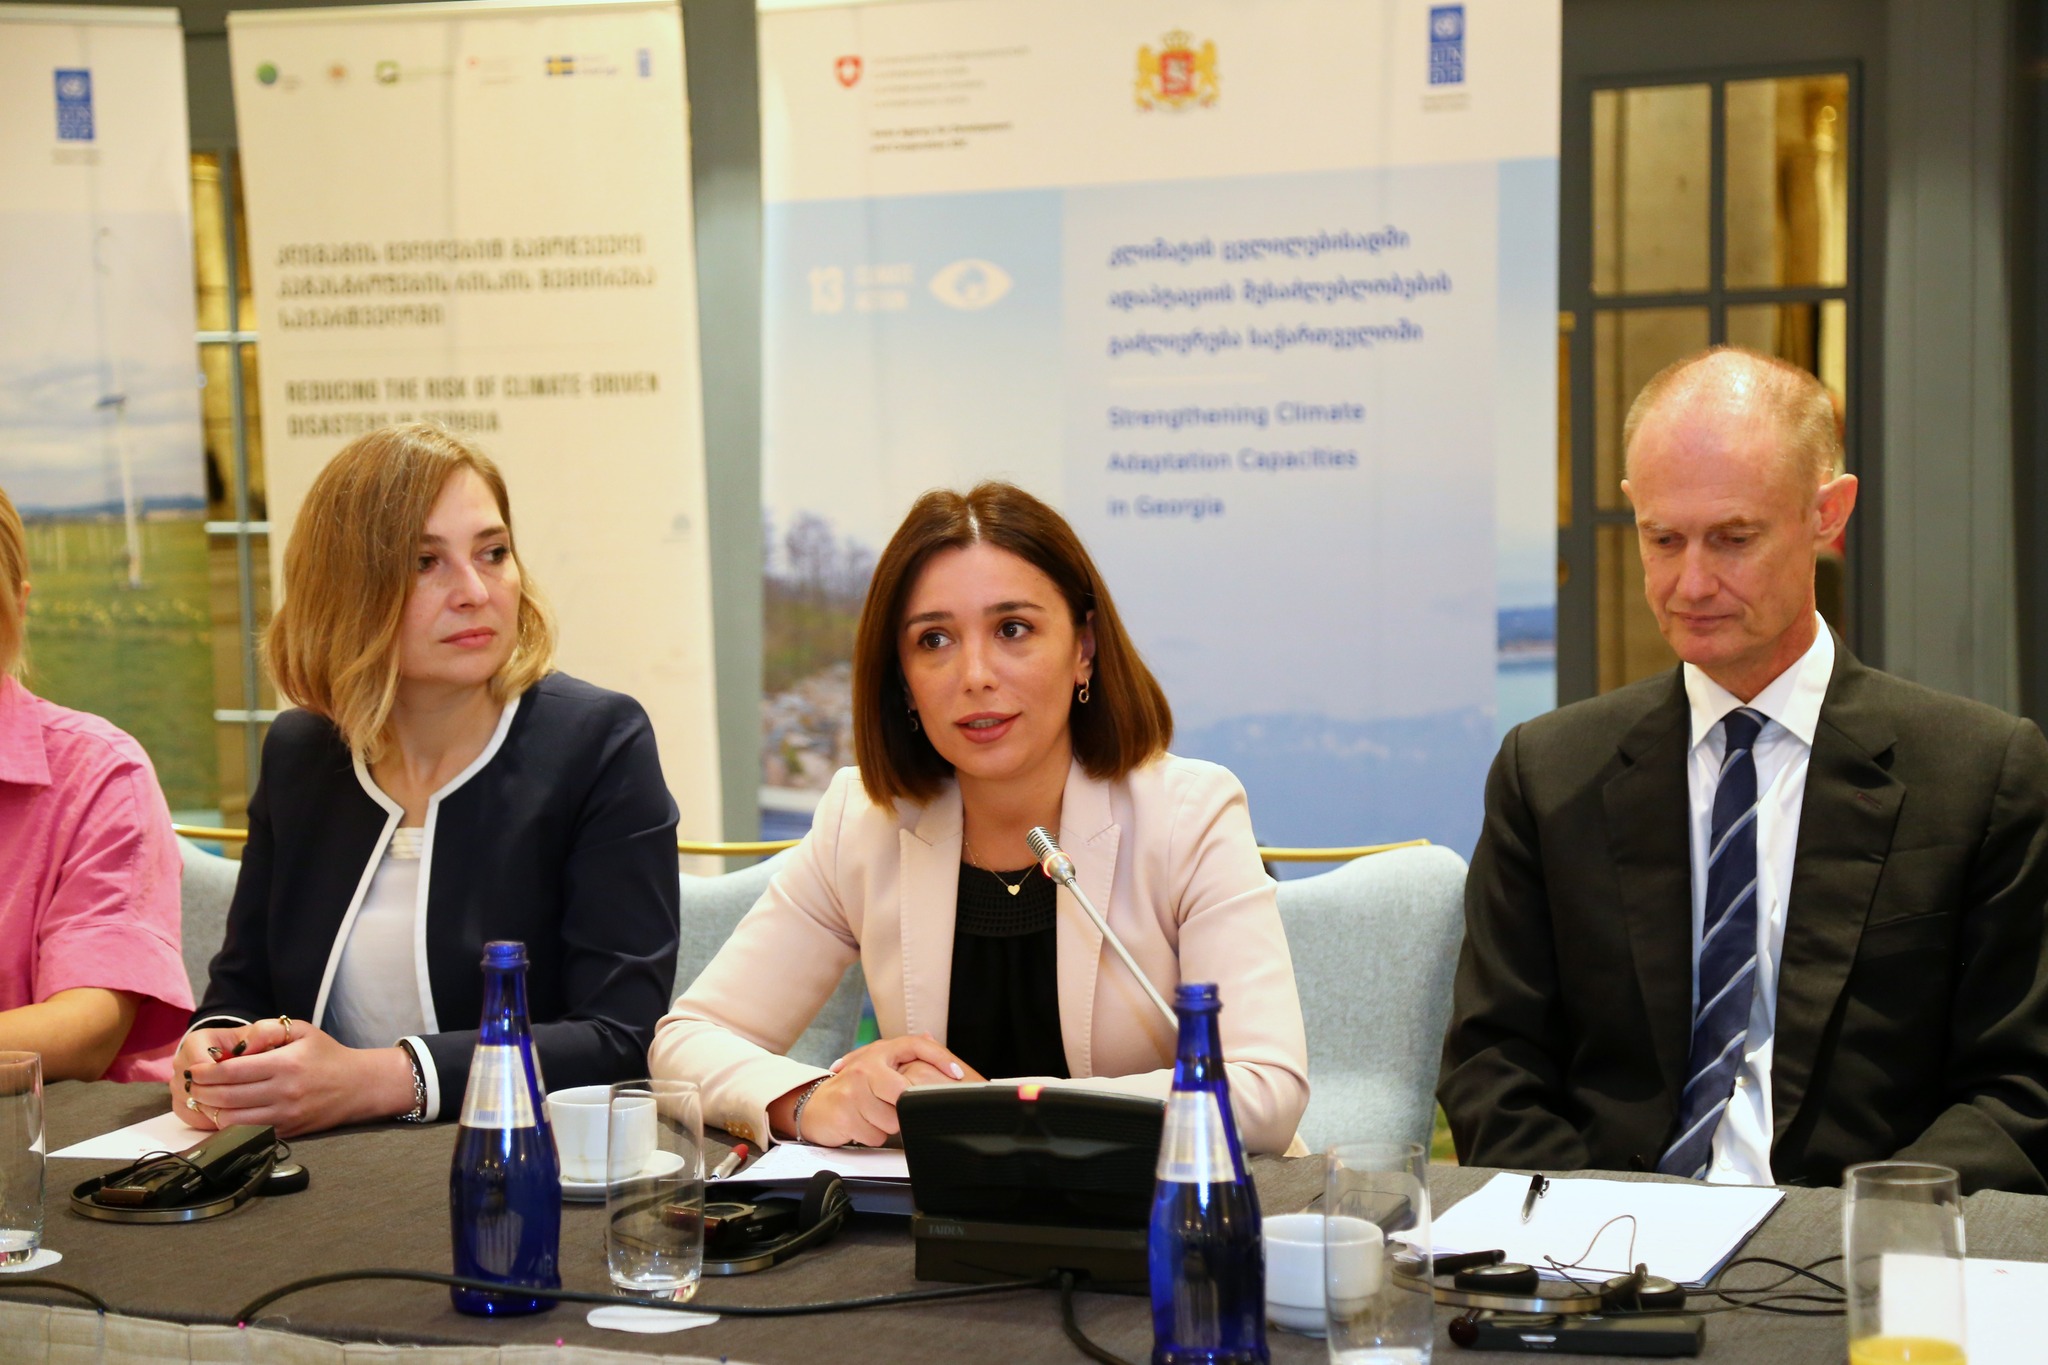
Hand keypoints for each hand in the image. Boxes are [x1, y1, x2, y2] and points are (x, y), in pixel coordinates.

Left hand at [178, 1018, 415, 1136]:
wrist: (359, 1086)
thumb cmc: (327, 1055)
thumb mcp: (301, 1031)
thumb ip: (266, 1031)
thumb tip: (234, 1045)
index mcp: (285, 1064)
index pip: (232, 1071)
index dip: (205, 1072)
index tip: (192, 1070)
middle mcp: (283, 1092)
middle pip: (227, 1097)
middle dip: (201, 1092)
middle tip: (189, 1086)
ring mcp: (285, 1115)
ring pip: (232, 1120)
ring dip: (210, 1111)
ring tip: (202, 1100)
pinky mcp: (287, 1131)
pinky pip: (248, 1132)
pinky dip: (229, 1125)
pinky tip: (221, 1114)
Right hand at [782, 1034, 976, 1146]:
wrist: (815, 1106)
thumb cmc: (853, 1088)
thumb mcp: (878, 1067)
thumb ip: (904, 1057)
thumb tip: (931, 1038)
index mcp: (879, 1052)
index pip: (915, 1045)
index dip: (940, 1058)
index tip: (957, 1074)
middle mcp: (865, 1067)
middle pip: (904, 1093)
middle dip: (905, 1108)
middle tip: (896, 1108)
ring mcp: (852, 1090)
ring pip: (892, 1119)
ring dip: (888, 1125)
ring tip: (875, 1116)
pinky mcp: (844, 1114)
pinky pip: (875, 1135)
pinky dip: (873, 1136)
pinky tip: (863, 1125)